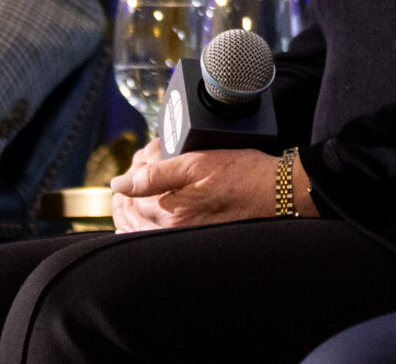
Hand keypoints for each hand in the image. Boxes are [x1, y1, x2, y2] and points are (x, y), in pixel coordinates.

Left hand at [109, 145, 278, 230]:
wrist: (277, 194)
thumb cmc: (243, 174)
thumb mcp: (197, 162)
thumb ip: (154, 173)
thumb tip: (118, 183)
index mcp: (168, 212)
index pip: (130, 190)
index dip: (135, 166)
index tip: (148, 152)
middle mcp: (170, 233)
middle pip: (129, 211)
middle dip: (132, 184)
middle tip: (146, 162)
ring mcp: (180, 240)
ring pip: (137, 227)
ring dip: (132, 205)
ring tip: (142, 185)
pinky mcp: (191, 242)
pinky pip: (152, 241)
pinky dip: (141, 228)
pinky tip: (142, 219)